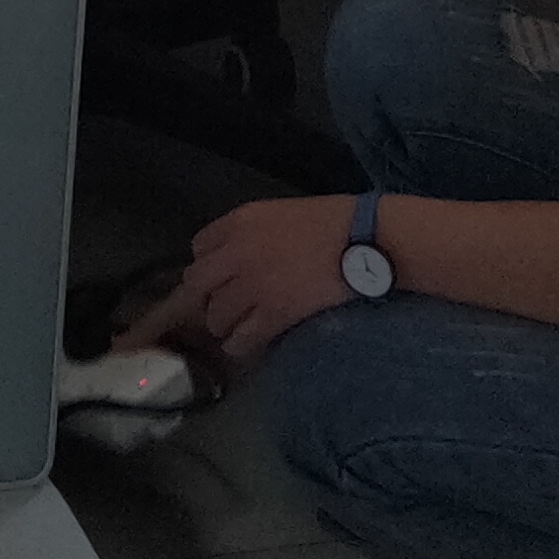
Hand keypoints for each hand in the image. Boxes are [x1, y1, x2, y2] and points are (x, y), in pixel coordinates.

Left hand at [120, 195, 359, 365]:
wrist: (361, 241)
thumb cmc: (330, 221)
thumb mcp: (278, 213)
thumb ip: (249, 232)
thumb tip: (235, 255)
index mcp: (238, 222)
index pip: (198, 247)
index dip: (207, 265)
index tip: (217, 277)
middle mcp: (236, 253)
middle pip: (196, 284)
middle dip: (204, 299)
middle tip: (219, 309)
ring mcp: (252, 285)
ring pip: (215, 317)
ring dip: (222, 326)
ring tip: (236, 330)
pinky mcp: (273, 314)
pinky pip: (241, 339)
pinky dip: (240, 346)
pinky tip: (248, 346)